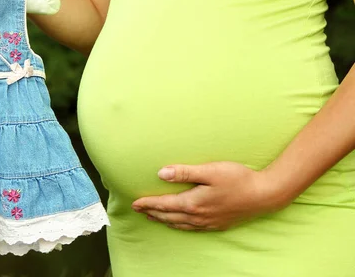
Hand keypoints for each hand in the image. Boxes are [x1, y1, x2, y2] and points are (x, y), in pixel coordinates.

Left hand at [131, 161, 291, 230]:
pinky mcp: (218, 224)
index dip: (148, 203)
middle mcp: (198, 216)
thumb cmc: (238, 179)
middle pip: (169, 216)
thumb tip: (161, 173)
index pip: (164, 204)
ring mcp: (209, 222)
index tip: (134, 203)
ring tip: (153, 217)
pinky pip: (192, 228)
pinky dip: (180, 226)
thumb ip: (184, 172)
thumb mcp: (210, 171)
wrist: (264, 194)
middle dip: (152, 213)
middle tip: (138, 210)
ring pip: (180, 224)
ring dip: (164, 220)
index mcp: (193, 203)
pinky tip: (179, 223)